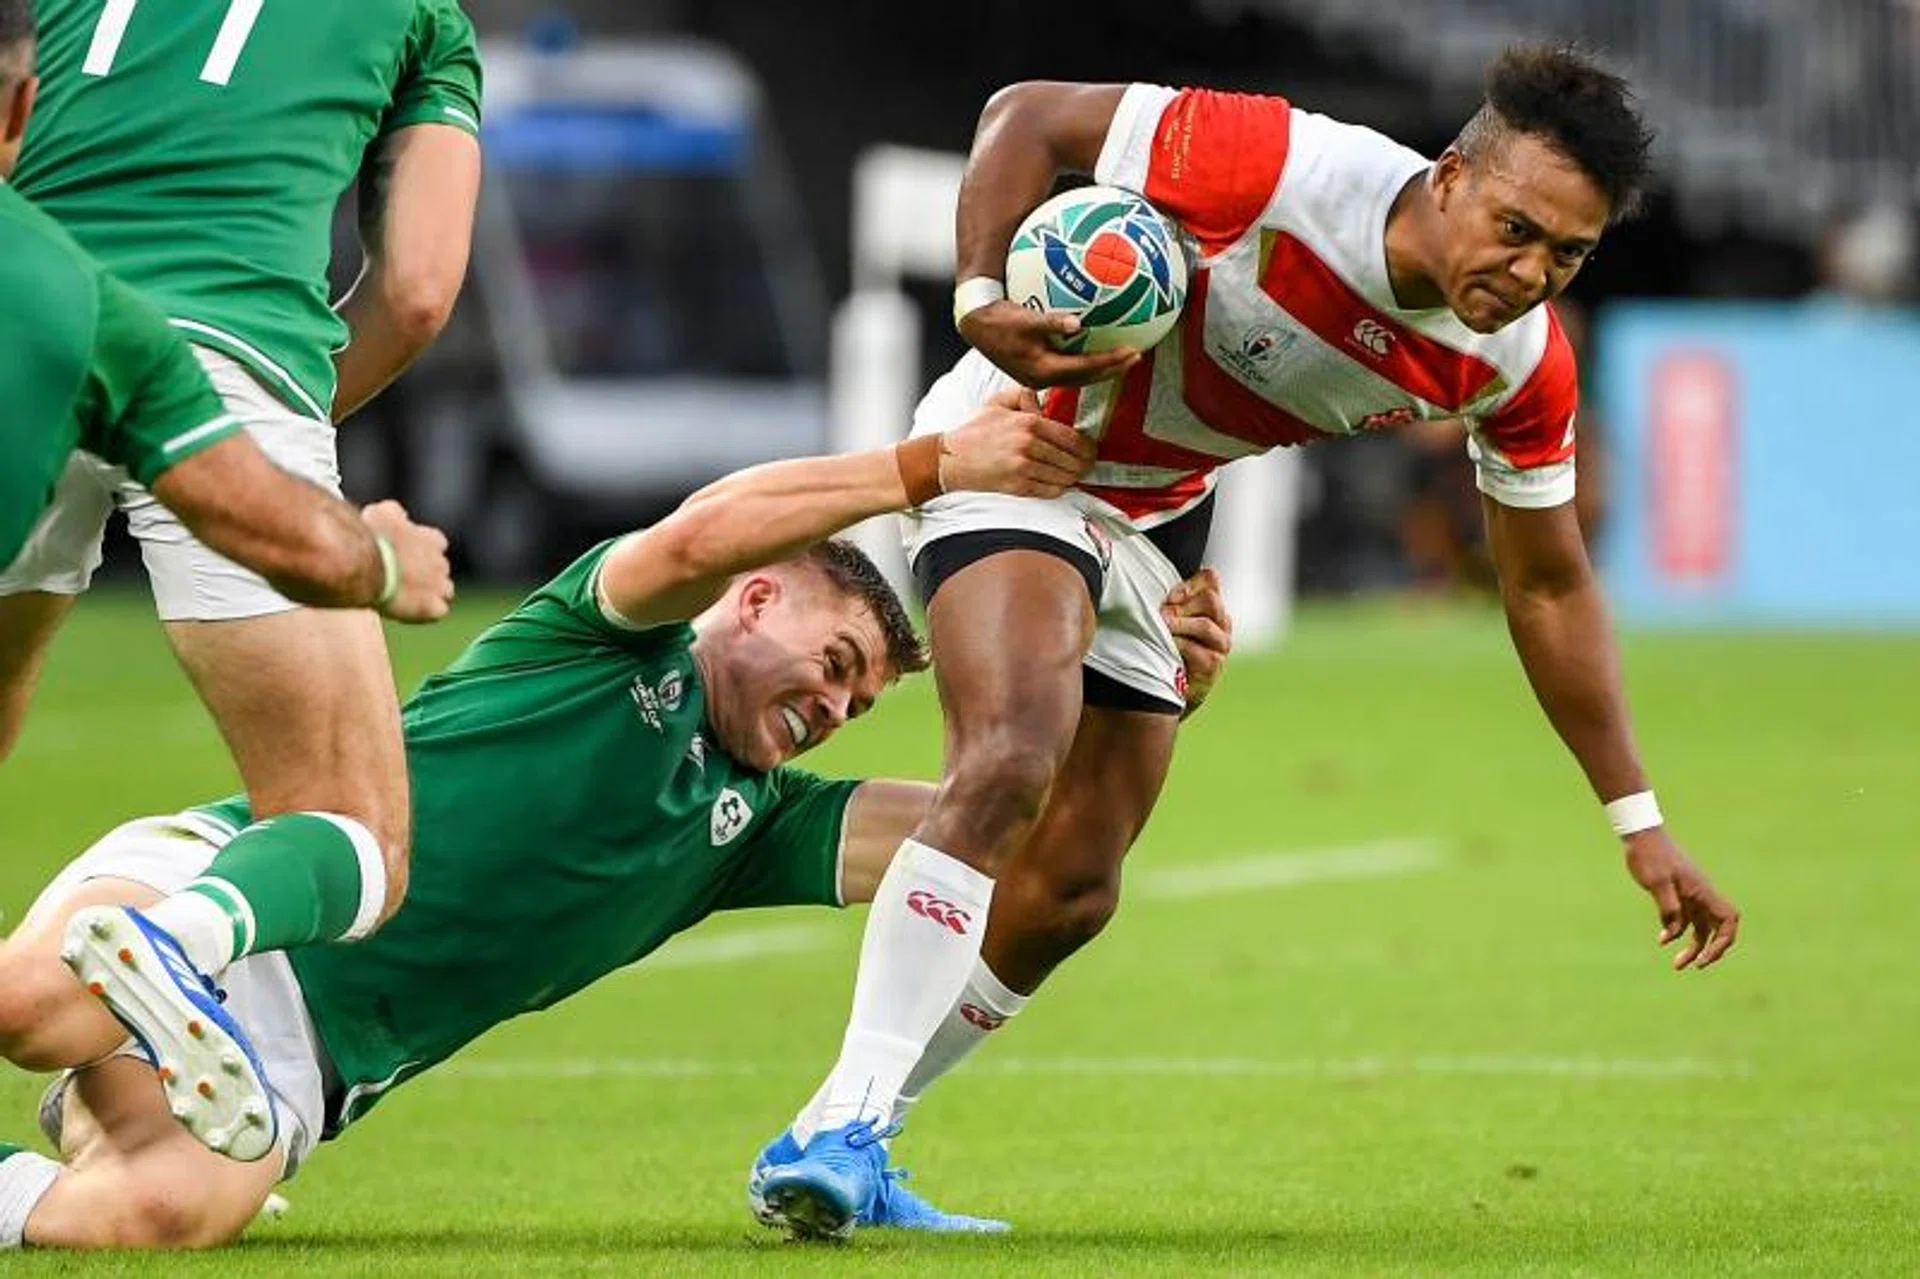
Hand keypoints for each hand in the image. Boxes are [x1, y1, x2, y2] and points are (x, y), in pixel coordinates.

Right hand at [361, 500, 453, 622]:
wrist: (371, 566)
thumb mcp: (380, 513)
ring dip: (432, 593)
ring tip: (409, 597)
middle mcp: (441, 562)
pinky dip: (428, 611)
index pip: (437, 543)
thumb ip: (394, 513)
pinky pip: (438, 611)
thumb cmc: (372, 537)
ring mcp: (439, 586)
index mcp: (432, 540)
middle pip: (440, 568)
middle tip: (403, 579)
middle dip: (427, 573)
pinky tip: (411, 610)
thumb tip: (399, 514)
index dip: (424, 549)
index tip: (409, 554)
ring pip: (445, 590)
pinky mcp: (432, 608)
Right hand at [938, 386, 1097, 498]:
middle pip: (1073, 460)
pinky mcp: (1018, 487)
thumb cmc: (974, 433)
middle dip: (1084, 465)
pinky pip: (1050, 491)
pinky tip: (1058, 483)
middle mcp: (1028, 445)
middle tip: (1087, 465)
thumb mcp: (998, 402)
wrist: (950, 459)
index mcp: (1028, 422)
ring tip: (1074, 475)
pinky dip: (1059, 489)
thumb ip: (1024, 395)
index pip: (1072, 438)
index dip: (1088, 447)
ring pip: (1064, 477)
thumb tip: (1047, 401)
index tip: (1091, 450)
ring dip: (1073, 478)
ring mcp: (1023, 468)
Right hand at [959, 300, 1140, 387]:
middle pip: (1086, 378)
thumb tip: (1077, 322)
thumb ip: (1051, 322)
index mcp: (1042, 369)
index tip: (1132, 353)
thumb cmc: (998, 320)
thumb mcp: (1024, 319)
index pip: (1084, 368)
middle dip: (1112, 369)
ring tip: (1123, 360)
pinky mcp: (1035, 371)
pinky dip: (1086, 365)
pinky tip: (1095, 354)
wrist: (974, 326)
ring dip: (1101, 369)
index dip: (1109, 362)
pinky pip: (1068, 371)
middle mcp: (1042, 379)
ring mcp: (1038, 377)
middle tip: (1136, 358)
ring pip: (1078, 377)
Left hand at [1162, 567, 1232, 715]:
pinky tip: (1166, 648)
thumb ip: (1166, 603)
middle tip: (1162, 615)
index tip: (1170, 596)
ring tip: (1162, 628)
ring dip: (1180, 624)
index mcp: (1211, 606)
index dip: (1190, 584)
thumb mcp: (1166, 621)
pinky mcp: (1214, 666)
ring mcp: (1221, 645)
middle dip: (1182, 606)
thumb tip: (1141, 582)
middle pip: (1210, 600)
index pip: (1211, 580)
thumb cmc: (1166, 648)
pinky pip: (1199, 650)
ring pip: (1206, 625)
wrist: (1171, 690)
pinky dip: (1180, 646)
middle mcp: (1221, 623)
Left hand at [1622, 828, 1739, 969]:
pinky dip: (1676, 932)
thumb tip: (1675, 931)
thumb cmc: (1650, 856)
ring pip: (1700, 927)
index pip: (1727, 920)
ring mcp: (1690, 895)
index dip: (1723, 940)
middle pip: (1717, 929)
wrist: (1640, 836)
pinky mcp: (1676, 895)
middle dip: (1710, 949)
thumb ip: (1668, 907)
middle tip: (1696, 966)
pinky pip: (1683, 920)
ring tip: (1677, 965)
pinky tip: (1662, 940)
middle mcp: (1701, 895)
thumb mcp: (1657, 882)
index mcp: (1702, 891)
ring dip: (1693, 946)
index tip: (1707, 956)